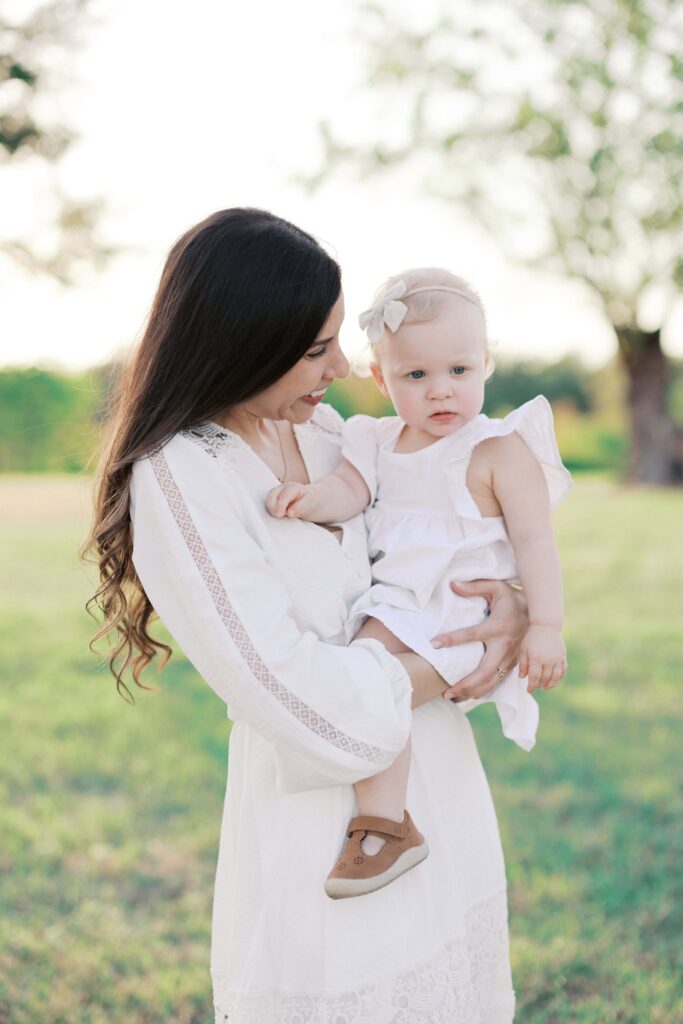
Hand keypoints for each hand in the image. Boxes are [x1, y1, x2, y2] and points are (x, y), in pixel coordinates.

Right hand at [266, 482, 315, 518]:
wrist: (313, 500)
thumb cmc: (312, 501)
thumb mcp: (310, 504)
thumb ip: (301, 507)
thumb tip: (289, 512)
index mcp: (293, 487)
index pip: (284, 494)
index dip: (281, 505)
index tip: (281, 514)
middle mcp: (283, 488)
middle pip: (272, 495)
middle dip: (272, 506)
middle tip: (279, 516)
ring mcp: (278, 493)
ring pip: (268, 499)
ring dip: (271, 509)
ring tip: (279, 516)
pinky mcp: (275, 499)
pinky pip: (268, 504)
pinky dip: (270, 510)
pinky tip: (276, 516)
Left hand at [434, 580, 528, 701]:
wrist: (539, 614)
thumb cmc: (512, 598)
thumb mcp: (495, 587)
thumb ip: (474, 587)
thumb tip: (452, 585)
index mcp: (498, 626)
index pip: (471, 635)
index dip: (452, 639)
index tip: (434, 644)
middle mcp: (505, 645)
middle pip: (484, 670)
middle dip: (465, 683)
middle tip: (445, 691)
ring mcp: (511, 658)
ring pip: (491, 681)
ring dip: (472, 692)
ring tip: (451, 697)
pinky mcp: (514, 665)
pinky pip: (498, 682)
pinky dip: (483, 691)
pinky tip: (468, 696)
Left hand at [519, 624, 566, 692]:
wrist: (546, 626)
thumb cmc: (532, 638)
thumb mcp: (523, 650)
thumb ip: (523, 664)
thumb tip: (522, 678)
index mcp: (536, 659)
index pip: (534, 678)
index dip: (531, 686)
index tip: (529, 690)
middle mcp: (548, 660)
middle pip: (545, 679)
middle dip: (539, 685)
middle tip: (535, 687)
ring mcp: (557, 659)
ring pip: (555, 677)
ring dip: (550, 684)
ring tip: (545, 687)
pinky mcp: (563, 657)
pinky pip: (563, 670)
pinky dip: (559, 677)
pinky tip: (555, 679)